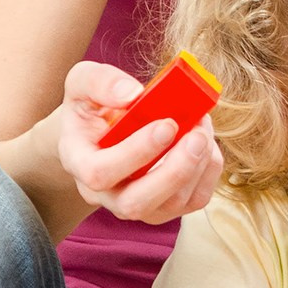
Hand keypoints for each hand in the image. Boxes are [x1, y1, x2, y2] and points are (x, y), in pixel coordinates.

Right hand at [58, 60, 221, 223]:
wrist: (101, 130)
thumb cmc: (92, 106)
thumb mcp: (83, 82)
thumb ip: (99, 82)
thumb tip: (132, 94)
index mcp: (79, 162)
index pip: (99, 173)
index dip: (135, 153)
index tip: (167, 124)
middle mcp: (105, 193)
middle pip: (135, 204)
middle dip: (173, 171)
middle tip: (196, 136)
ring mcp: (137, 204)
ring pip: (170, 205)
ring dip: (196, 167)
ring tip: (202, 130)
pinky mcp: (166, 205)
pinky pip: (193, 200)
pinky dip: (208, 171)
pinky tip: (206, 142)